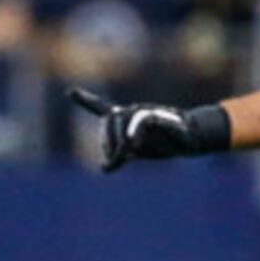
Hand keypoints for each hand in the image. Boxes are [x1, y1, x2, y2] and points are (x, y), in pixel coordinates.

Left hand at [68, 87, 223, 171]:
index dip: (86, 100)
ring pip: (124, 119)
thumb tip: (102, 168)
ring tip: (128, 154)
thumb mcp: (135, 152)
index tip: (71, 92)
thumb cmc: (161, 143)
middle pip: (111, 119)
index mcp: (124, 119)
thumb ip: (117, 158)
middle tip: (115, 160)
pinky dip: (136, 131)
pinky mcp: (159, 116)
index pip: (101, 107)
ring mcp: (144, 111)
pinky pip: (143, 119)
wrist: (187, 139)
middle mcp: (132, 111)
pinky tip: (133, 143)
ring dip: (121, 140)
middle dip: (108, 140)